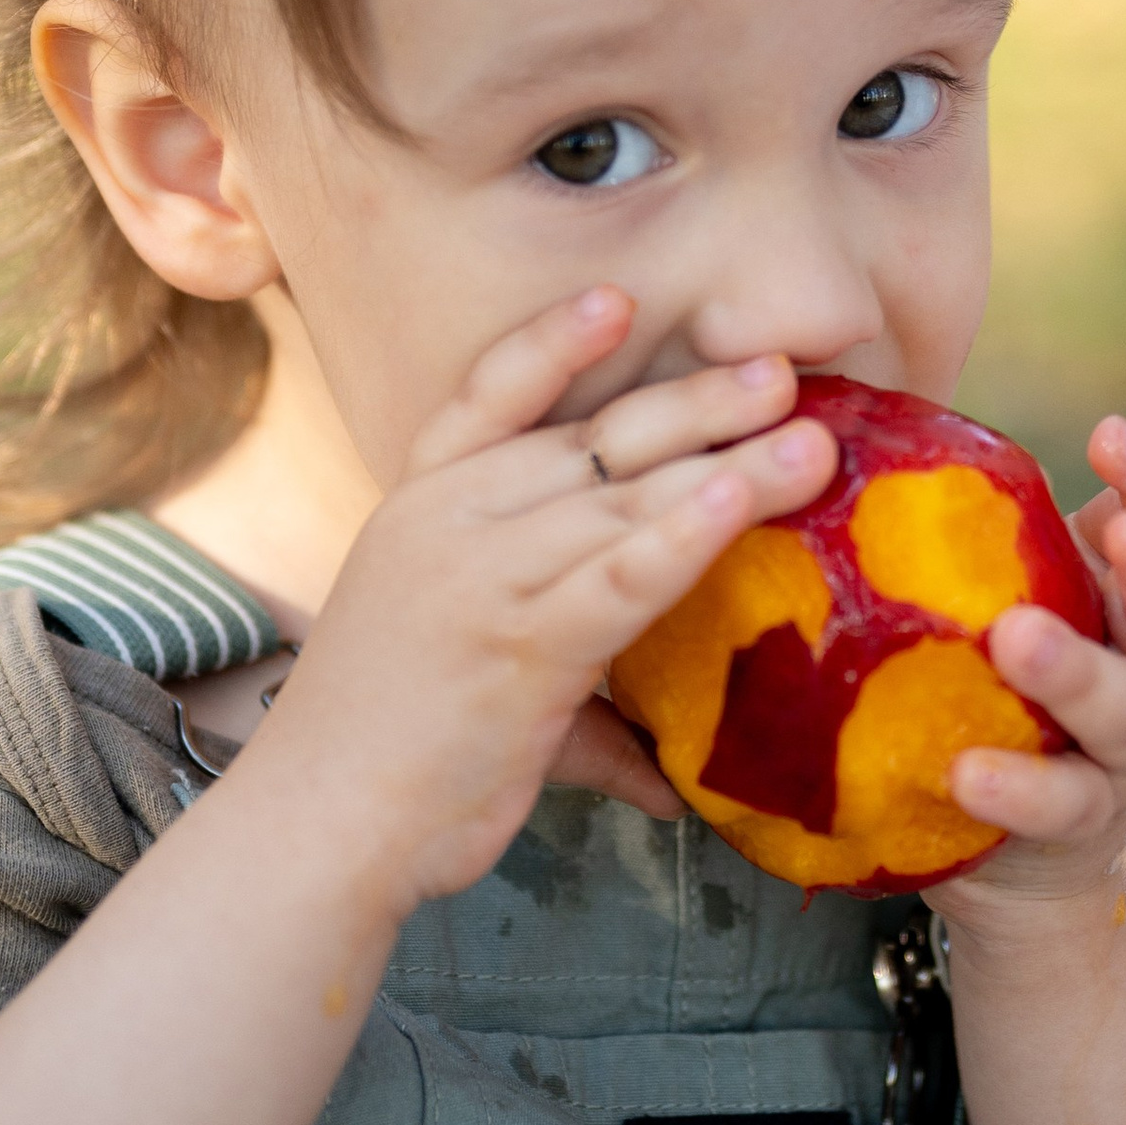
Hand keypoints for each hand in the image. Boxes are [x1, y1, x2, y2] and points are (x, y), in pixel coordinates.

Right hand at [248, 292, 832, 912]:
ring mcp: (485, 579)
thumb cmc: (380, 754)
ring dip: (730, 463)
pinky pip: (619, 576)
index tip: (619, 298)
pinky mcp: (522, 648)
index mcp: (419, 508)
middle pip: (589, 439)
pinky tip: (740, 499)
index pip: (489, 398)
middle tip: (781, 373)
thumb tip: (665, 777)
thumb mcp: (449, 668)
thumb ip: (568, 700)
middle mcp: (449, 523)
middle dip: (693, 403)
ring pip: (623, 499)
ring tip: (811, 440)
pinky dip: (684, 533)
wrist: (313, 826)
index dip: (554, 343)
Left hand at [931, 416, 1125, 920]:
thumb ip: (936, 536)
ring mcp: (1120, 748)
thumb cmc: (976, 693)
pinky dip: (1020, 787)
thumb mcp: (971, 608)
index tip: (1108, 434)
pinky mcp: (1082, 824)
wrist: (1016, 860)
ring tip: (1017, 639)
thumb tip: (823, 434)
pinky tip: (968, 772)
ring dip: (1077, 670)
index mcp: (1110, 588)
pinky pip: (1061, 804)